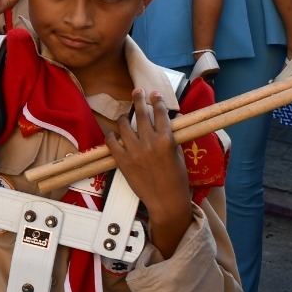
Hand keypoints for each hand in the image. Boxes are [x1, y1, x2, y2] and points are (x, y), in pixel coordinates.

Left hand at [104, 90, 190, 254]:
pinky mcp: (123, 161)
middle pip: (141, 114)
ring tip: (124, 117)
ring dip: (123, 119)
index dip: (157, 101)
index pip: (161, 114)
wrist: (166, 201)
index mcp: (166, 140)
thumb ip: (172, 137)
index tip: (154, 94)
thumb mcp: (180, 155)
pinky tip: (113, 134)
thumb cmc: (177, 179)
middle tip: (137, 91)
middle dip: (139, 99)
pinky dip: (111, 136)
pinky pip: (111, 142)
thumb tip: (171, 119)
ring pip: (123, 125)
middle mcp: (149, 142)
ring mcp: (134, 151)